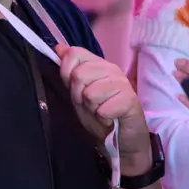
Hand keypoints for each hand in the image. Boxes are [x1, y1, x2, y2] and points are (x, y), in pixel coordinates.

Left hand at [56, 44, 149, 165]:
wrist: (121, 140)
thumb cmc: (101, 116)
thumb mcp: (79, 94)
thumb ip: (69, 72)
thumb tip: (59, 48)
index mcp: (99, 64)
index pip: (75, 54)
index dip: (67, 73)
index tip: (75, 89)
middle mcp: (112, 69)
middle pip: (79, 75)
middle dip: (79, 96)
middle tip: (91, 105)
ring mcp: (123, 83)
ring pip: (90, 93)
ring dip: (92, 108)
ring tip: (101, 111)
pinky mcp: (130, 100)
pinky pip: (103, 108)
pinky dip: (103, 118)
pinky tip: (111, 118)